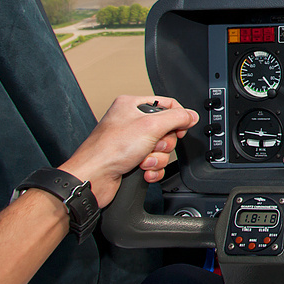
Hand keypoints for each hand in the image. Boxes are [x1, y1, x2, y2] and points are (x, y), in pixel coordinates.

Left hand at [59, 95, 198, 207]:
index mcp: (131, 105)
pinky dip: (152, 169)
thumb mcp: (151, 126)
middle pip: (166, 129)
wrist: (92, 178)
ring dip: (156, 158)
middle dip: (163, 143)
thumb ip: (176, 118)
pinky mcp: (131, 159)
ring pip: (161, 148)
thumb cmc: (108, 150)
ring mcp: (130, 142)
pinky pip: (154, 163)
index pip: (167, 104)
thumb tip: (191, 115)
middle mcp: (130, 122)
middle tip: (152, 146)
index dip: (177, 117)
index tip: (180, 128)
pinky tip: (143, 170)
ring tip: (143, 160)